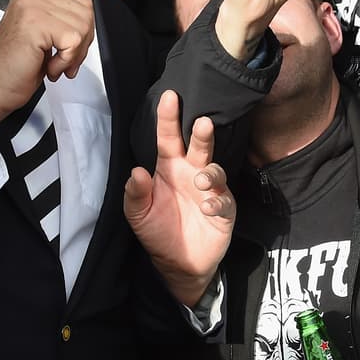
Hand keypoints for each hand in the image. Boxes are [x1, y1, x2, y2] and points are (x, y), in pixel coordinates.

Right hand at [0, 0, 94, 127]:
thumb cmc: (13, 67)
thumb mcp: (40, 32)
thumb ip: (55, 9)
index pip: (80, 2)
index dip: (82, 31)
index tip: (67, 48)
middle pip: (85, 13)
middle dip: (82, 44)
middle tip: (63, 61)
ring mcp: (31, 8)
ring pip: (82, 27)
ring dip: (74, 55)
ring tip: (54, 65)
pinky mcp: (35, 25)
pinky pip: (73, 40)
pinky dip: (66, 61)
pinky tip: (50, 67)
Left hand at [124, 91, 234, 306]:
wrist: (178, 264)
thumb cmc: (157, 231)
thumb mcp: (137, 214)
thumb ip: (135, 194)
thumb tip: (137, 171)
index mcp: (169, 168)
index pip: (168, 138)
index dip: (169, 118)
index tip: (170, 96)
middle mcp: (191, 174)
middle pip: (199, 147)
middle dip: (202, 134)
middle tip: (203, 122)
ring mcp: (210, 191)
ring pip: (215, 171)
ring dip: (210, 173)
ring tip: (200, 182)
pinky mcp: (224, 211)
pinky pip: (224, 201)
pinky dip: (217, 202)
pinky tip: (207, 207)